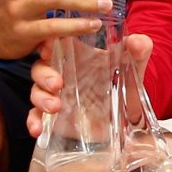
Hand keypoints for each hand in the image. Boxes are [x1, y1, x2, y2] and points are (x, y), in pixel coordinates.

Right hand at [28, 34, 150, 136]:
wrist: (130, 117)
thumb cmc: (127, 84)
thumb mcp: (135, 67)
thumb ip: (138, 52)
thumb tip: (138, 41)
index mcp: (78, 56)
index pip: (56, 43)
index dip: (48, 44)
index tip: (49, 48)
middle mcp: (63, 73)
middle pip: (41, 68)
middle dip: (44, 75)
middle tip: (57, 84)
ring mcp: (57, 95)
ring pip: (36, 91)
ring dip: (40, 98)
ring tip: (54, 107)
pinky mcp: (55, 116)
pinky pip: (37, 116)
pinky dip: (33, 121)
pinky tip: (37, 130)